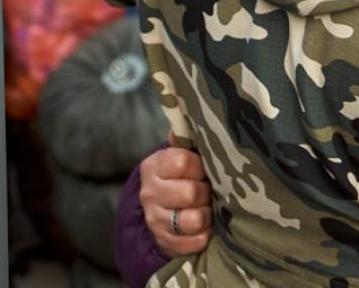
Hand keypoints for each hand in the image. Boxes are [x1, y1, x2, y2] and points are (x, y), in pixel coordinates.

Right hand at [140, 135, 211, 257]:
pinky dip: (204, 235)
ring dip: (206, 215)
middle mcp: (150, 193)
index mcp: (154, 166)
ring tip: (208, 208)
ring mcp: (155, 219)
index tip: (204, 168)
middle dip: (206, 192)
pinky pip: (194, 242)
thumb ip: (186, 139)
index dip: (199, 166)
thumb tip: (190, 116)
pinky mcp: (165, 242)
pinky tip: (204, 227)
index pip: (182, 162)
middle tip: (209, 190)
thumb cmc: (181, 175)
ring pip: (193, 220)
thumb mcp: (180, 154)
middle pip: (190, 193)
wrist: (163, 210)